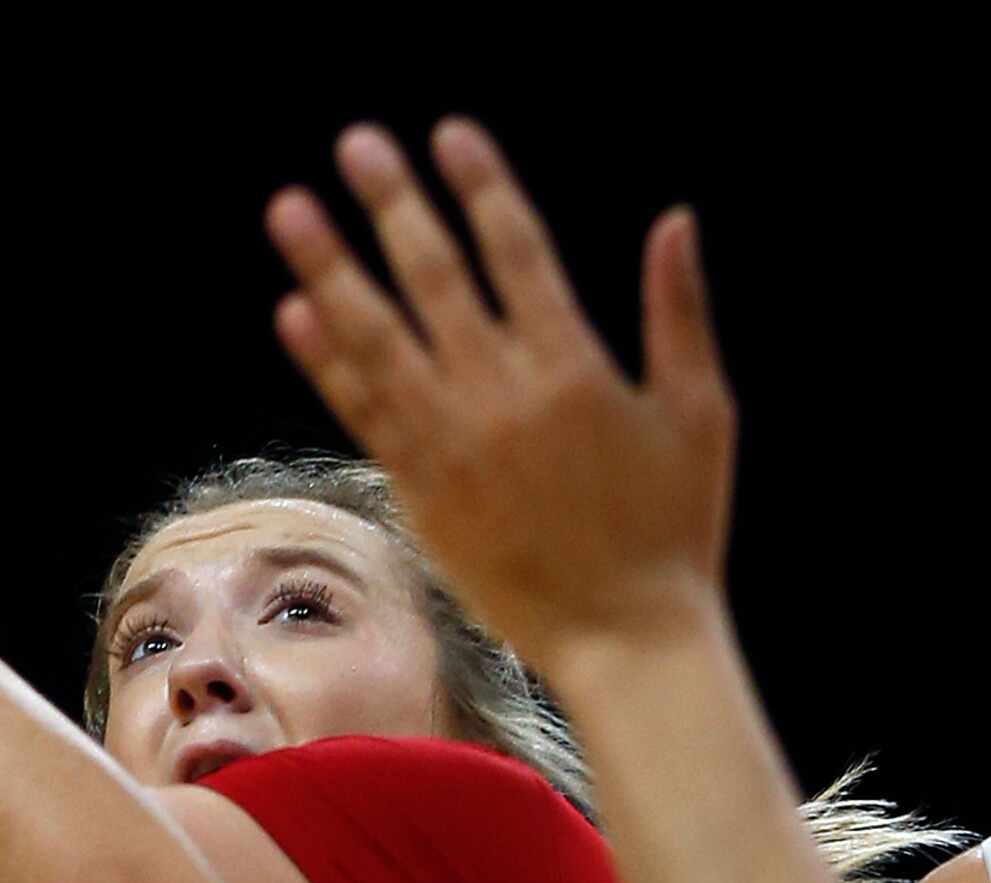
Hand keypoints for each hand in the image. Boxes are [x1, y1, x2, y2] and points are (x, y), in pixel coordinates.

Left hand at [264, 120, 733, 672]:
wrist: (625, 638)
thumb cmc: (674, 530)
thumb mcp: (700, 414)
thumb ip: (679, 313)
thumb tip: (676, 220)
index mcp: (573, 368)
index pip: (516, 251)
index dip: (480, 188)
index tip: (449, 135)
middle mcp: (501, 396)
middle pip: (434, 277)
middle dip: (393, 204)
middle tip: (356, 143)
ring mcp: (451, 444)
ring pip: (376, 337)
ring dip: (329, 268)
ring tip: (290, 210)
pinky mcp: (420, 490)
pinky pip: (362, 411)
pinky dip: (326, 360)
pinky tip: (295, 311)